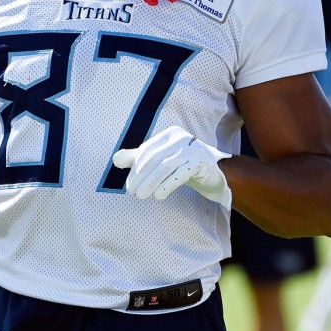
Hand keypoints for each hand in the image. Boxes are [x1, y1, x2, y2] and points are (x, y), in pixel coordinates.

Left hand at [112, 125, 230, 202]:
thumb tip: (116, 159)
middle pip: (155, 158)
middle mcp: (181, 138)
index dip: (135, 168)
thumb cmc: (183, 166)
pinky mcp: (201, 162)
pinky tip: (159, 196)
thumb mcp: (160, 160)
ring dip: (151, 182)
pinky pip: (181, 174)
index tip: (129, 184)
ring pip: (166, 166)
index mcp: (170, 134)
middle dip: (141, 176)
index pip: (147, 150)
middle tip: (132, 192)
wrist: (214, 174)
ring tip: (141, 196)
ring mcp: (193, 149)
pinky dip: (167, 185)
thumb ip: (138, 158)